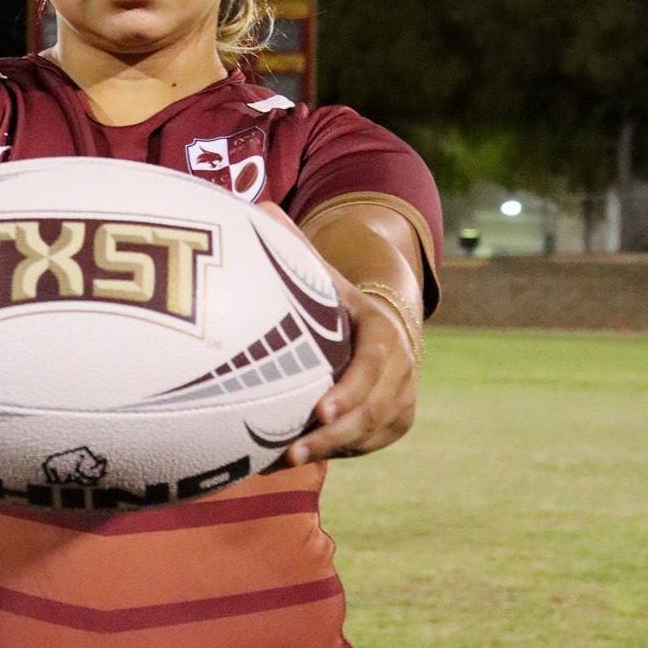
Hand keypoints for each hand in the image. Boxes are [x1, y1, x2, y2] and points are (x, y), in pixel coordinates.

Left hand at [254, 202, 418, 467]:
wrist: (379, 322)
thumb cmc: (333, 298)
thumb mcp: (318, 273)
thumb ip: (293, 246)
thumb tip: (259, 206)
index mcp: (382, 328)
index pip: (375, 361)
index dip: (351, 387)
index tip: (318, 409)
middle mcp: (403, 365)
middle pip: (375, 407)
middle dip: (336, 433)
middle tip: (293, 449)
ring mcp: (405, 395)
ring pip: (373, 431)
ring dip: (334, 449)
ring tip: (287, 458)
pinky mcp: (398, 421)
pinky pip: (372, 443)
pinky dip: (341, 452)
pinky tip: (300, 458)